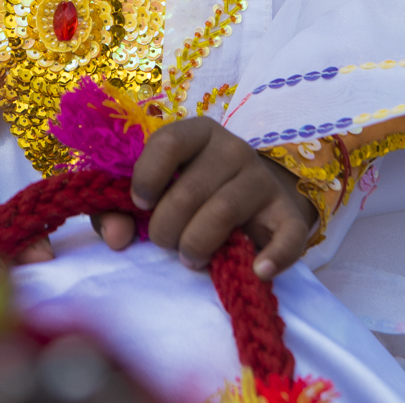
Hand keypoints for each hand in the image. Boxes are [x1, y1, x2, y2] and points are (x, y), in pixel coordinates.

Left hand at [90, 117, 317, 279]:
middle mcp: (233, 149)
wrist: (251, 200)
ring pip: (223, 212)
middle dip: (166, 228)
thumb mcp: (151, 192)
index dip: (147, 177)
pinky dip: (274, 256)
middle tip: (164, 243)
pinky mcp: (288, 214)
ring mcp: (262, 180)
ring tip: (190, 259)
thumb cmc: (188, 193)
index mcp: (196, 133)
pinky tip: (258, 270)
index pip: (169, 142)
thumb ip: (118, 211)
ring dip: (197, 245)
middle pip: (189, 190)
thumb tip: (116, 237)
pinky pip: (288, 235)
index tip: (139, 204)